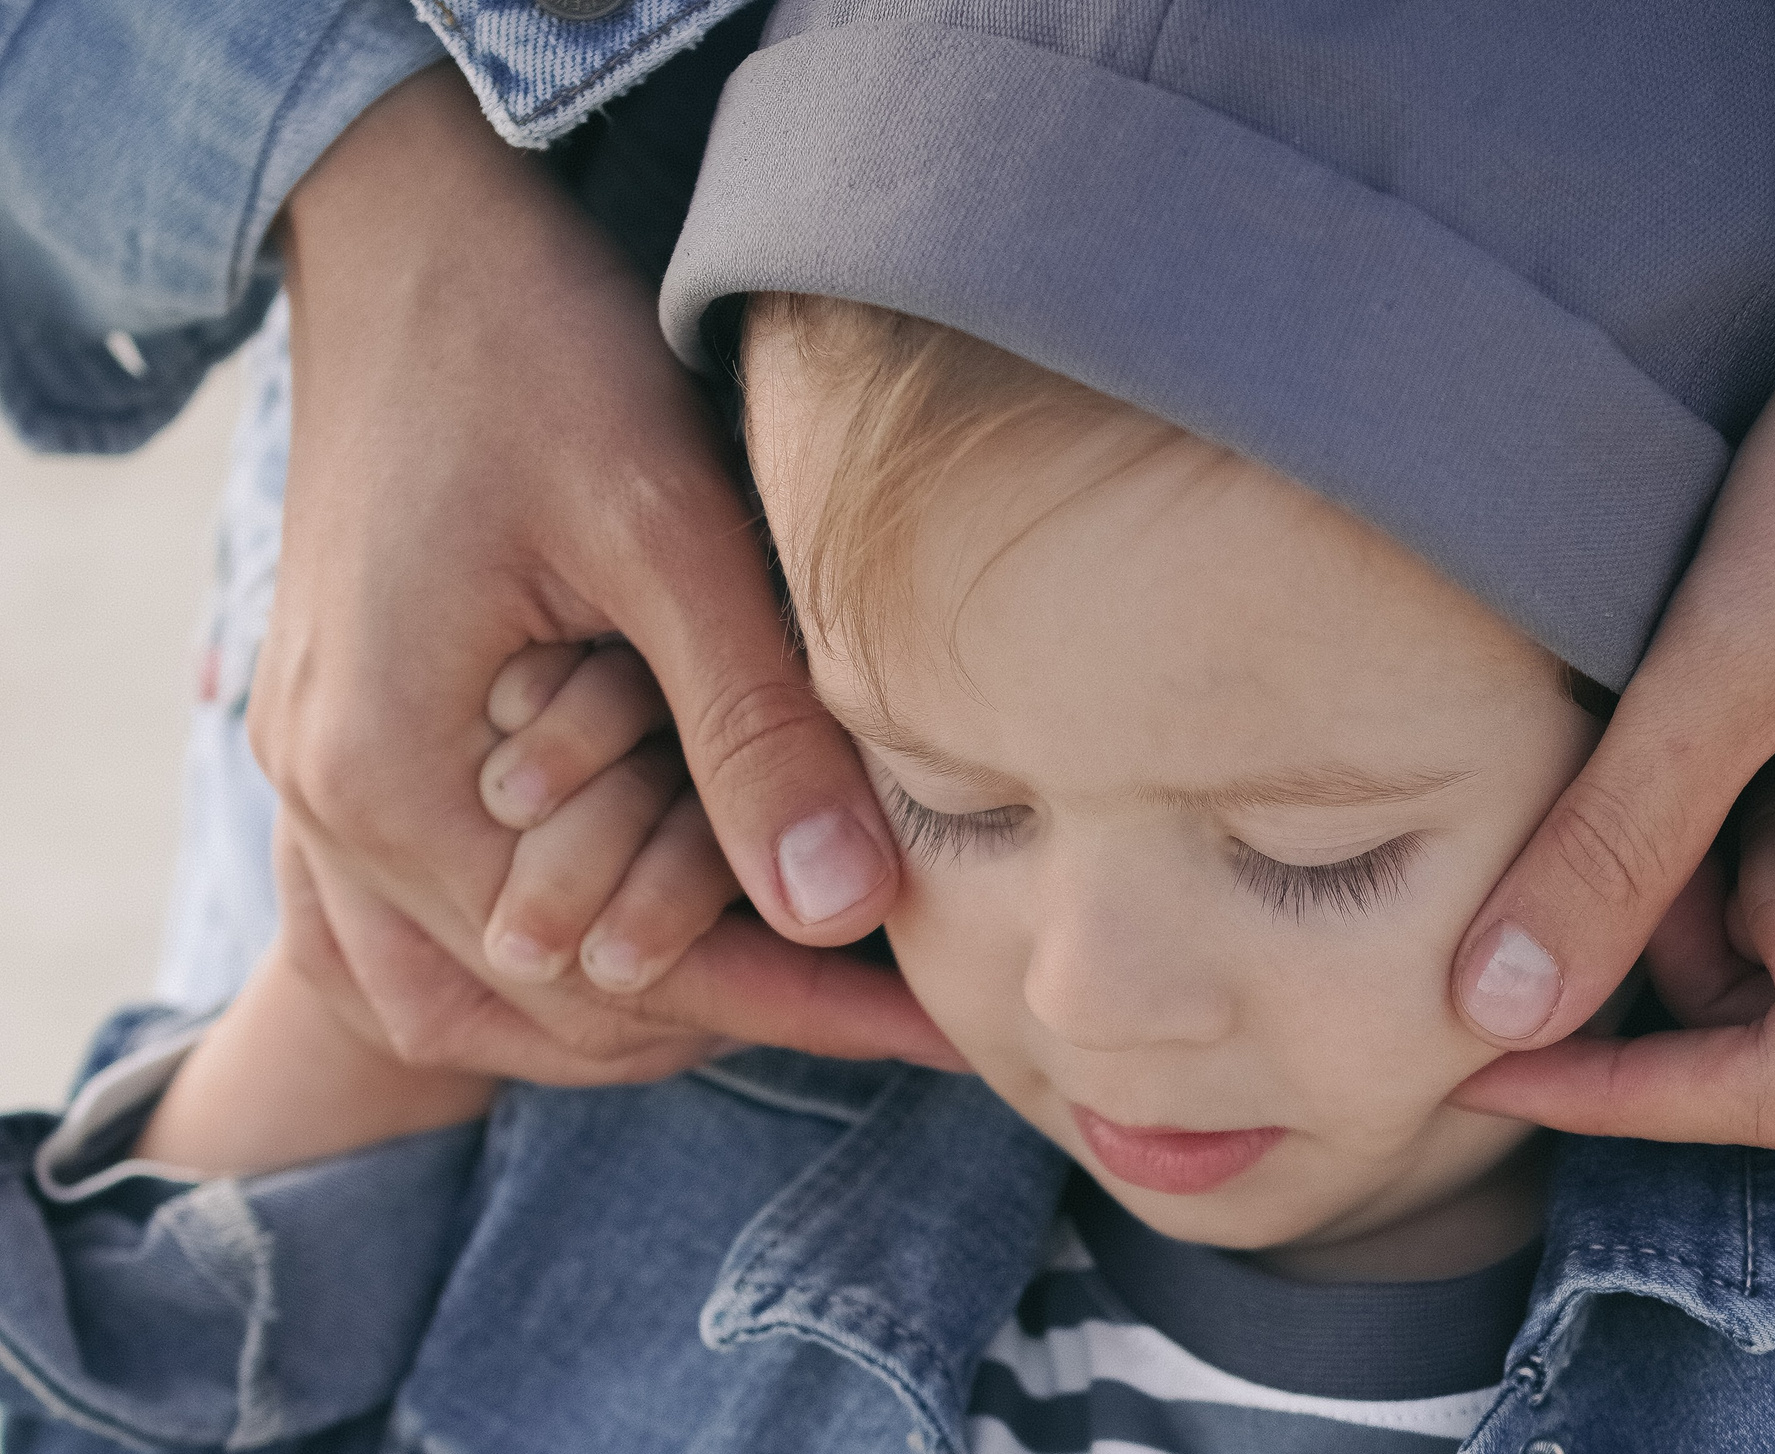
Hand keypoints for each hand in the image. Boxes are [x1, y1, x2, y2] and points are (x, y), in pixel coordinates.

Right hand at [248, 66, 905, 1080]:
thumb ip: (747, 728)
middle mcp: (329, 804)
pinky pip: (426, 918)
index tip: (937, 1024)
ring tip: (800, 989)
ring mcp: (320, 776)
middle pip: (536, 1003)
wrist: (407, 236)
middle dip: (717, 1014)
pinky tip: (669, 926)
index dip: (789, 999)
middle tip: (891, 1013)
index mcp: (391, 776)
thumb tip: (844, 909)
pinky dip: (546, 947)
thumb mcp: (662, 533)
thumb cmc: (534, 354)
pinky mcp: (346, 736)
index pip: (613, 964)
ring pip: (469, 987)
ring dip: (629, 1001)